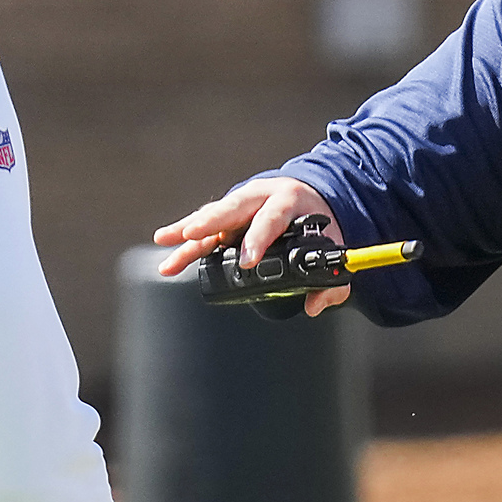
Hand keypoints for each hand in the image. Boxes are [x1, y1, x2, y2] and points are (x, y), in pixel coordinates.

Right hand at [149, 177, 351, 315]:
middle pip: (234, 207)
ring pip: (214, 215)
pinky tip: (168, 245)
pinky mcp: (231, 214)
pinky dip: (187, 233)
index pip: (272, 218)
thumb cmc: (323, 224)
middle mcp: (262, 197)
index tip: (247, 261)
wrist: (317, 196)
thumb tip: (314, 305)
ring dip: (189, 229)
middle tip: (193, 236)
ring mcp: (243, 204)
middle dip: (211, 222)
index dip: (258, 238)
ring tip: (166, 241)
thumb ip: (332, 282)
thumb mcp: (335, 248)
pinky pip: (207, 223)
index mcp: (290, 201)